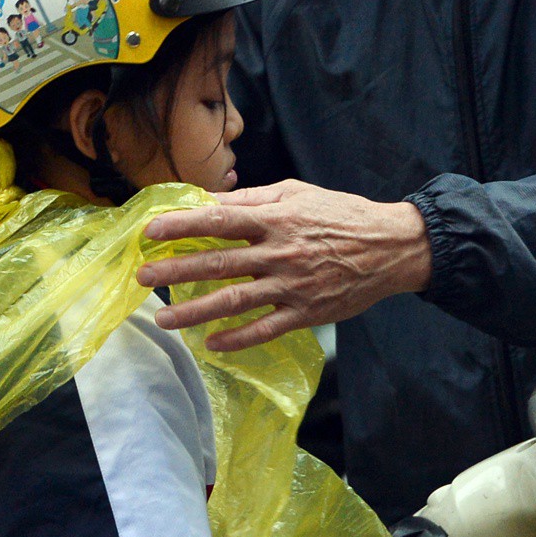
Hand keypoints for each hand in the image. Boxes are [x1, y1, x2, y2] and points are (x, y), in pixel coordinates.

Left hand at [136, 180, 432, 350]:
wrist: (391, 247)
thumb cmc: (339, 215)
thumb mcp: (296, 193)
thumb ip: (253, 198)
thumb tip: (209, 200)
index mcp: (275, 219)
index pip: (219, 220)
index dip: (182, 225)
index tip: (151, 232)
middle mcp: (279, 253)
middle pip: (218, 262)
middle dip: (176, 270)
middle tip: (144, 278)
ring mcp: (292, 286)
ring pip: (235, 301)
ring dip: (195, 311)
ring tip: (164, 318)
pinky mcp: (307, 313)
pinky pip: (265, 329)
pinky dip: (237, 338)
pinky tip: (212, 343)